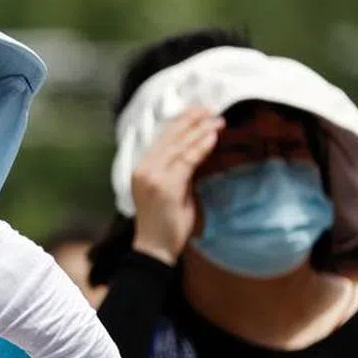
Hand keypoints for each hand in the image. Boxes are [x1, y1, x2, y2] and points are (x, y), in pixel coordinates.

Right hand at [130, 107, 223, 264]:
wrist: (154, 249)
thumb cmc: (164, 223)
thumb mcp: (171, 191)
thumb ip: (179, 171)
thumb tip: (197, 152)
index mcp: (140, 169)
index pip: (161, 140)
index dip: (180, 123)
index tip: (197, 111)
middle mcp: (143, 170)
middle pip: (169, 138)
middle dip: (191, 120)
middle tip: (210, 108)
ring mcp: (152, 177)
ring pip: (178, 146)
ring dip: (199, 130)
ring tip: (217, 120)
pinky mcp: (165, 186)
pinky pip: (186, 161)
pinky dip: (200, 147)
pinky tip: (212, 137)